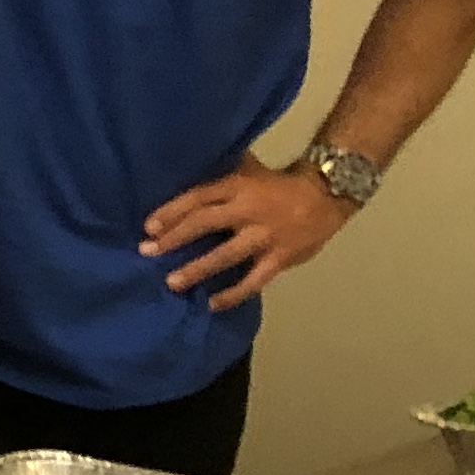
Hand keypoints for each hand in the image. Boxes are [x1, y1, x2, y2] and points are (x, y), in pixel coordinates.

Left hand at [143, 156, 351, 309]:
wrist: (327, 194)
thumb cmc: (278, 184)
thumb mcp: (248, 171)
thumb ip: (220, 178)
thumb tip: (183, 170)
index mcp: (238, 187)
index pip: (198, 198)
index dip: (171, 212)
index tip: (148, 227)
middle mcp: (248, 211)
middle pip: (205, 223)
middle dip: (174, 239)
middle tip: (147, 252)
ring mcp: (265, 236)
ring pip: (226, 254)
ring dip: (197, 269)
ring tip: (172, 282)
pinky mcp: (280, 258)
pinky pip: (254, 280)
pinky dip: (234, 293)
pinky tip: (212, 304)